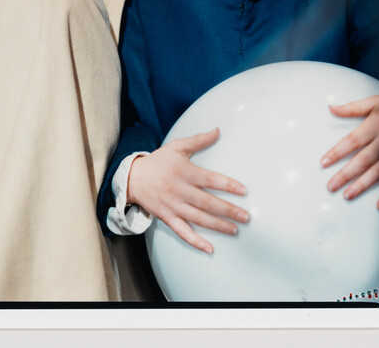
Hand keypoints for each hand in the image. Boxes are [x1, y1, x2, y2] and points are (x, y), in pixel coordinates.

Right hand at [127, 128, 248, 252]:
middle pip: (206, 202)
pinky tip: (210, 248)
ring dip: (218, 225)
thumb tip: (218, 130)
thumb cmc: (158, 161)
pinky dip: (195, 241)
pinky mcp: (167, 217)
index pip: (209, 179)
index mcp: (184, 172)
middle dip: (227, 210)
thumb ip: (198, 140)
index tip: (243, 191)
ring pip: (198, 218)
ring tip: (235, 230)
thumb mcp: (177, 146)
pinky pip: (182, 232)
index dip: (227, 185)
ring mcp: (173, 206)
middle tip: (246, 217)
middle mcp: (179, 190)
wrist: (133, 177)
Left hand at [321, 89, 378, 208]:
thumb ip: (353, 108)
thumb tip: (330, 108)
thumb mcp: (376, 101)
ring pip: (378, 172)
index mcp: (376, 124)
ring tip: (347, 195)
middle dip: (346, 174)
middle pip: (363, 160)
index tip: (323, 163)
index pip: (352, 141)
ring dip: (362, 185)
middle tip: (330, 186)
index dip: (337, 152)